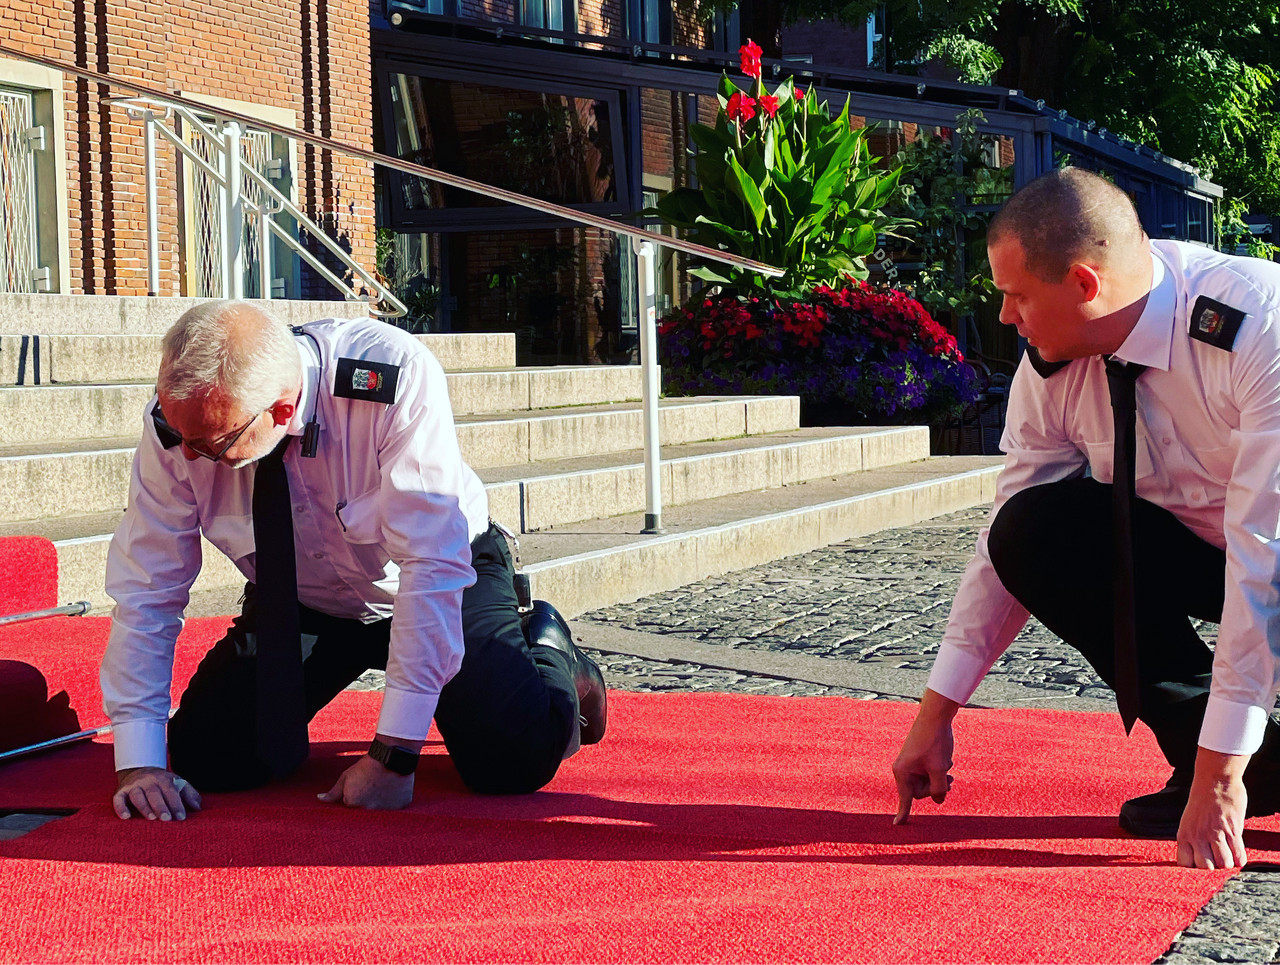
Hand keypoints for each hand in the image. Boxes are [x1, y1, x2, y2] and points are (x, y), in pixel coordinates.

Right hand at [113, 766, 201, 820]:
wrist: (139, 769)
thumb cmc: (162, 783)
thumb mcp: (177, 783)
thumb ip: (189, 794)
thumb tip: (198, 808)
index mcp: (164, 779)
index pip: (171, 792)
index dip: (177, 804)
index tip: (181, 817)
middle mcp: (148, 781)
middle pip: (155, 794)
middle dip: (161, 806)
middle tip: (166, 819)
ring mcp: (134, 785)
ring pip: (138, 796)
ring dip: (144, 807)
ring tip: (151, 818)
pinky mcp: (121, 791)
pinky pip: (118, 799)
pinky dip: (120, 808)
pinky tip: (125, 817)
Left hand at [318, 754, 414, 809]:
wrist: (391, 756)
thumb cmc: (367, 765)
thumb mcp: (346, 777)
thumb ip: (333, 792)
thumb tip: (320, 799)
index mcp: (353, 805)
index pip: (350, 809)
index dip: (354, 798)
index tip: (359, 789)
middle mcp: (369, 811)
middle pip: (365, 813)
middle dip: (366, 804)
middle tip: (371, 788)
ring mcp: (386, 810)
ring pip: (381, 813)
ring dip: (380, 804)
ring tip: (382, 788)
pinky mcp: (401, 806)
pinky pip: (396, 808)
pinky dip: (393, 801)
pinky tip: (392, 789)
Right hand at [892, 688, 960, 824]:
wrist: (935, 716)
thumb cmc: (935, 741)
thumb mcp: (940, 769)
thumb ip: (939, 789)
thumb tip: (939, 800)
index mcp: (903, 772)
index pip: (905, 799)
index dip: (903, 814)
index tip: (897, 826)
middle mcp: (903, 769)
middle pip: (920, 791)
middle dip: (935, 787)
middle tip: (949, 778)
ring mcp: (910, 763)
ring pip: (926, 782)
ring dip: (939, 778)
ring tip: (948, 766)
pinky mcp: (917, 758)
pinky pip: (928, 772)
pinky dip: (938, 769)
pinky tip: (945, 759)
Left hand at [1176, 749, 1248, 868]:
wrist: (1215, 780)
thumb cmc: (1202, 800)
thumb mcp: (1189, 820)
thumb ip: (1192, 839)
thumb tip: (1199, 859)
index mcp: (1184, 834)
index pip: (1184, 864)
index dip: (1193, 868)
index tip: (1200, 865)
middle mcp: (1197, 836)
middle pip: (1206, 868)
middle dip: (1213, 866)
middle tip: (1217, 857)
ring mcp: (1215, 834)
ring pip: (1223, 864)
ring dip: (1228, 862)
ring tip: (1228, 853)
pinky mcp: (1233, 831)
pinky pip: (1239, 855)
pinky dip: (1240, 859)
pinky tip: (1238, 854)